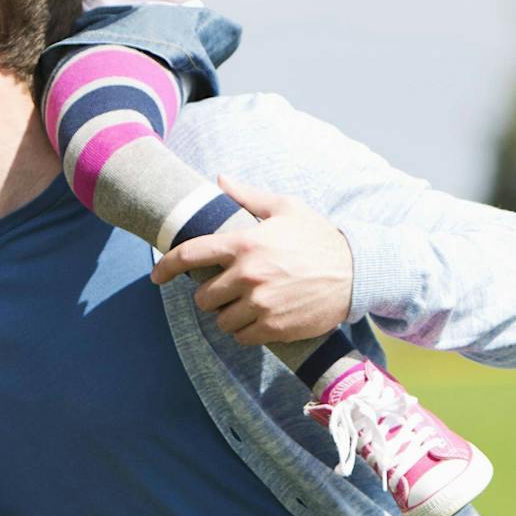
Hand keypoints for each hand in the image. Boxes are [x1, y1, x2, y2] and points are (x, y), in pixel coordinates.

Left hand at [149, 176, 354, 344]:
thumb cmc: (319, 236)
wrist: (358, 272)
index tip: (157, 277)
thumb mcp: (286, 208)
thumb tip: (219, 178)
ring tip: (245, 305)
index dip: (167, 267)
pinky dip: (244, 331)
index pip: (189, 255)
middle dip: (211, 294)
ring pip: (221, 319)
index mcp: (244, 243)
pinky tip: (258, 320)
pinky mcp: (275, 327)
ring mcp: (260, 303)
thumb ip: (247, 196)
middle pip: (203, 296)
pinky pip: (241, 337)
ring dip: (228, 315)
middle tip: (228, 289)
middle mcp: (247, 274)